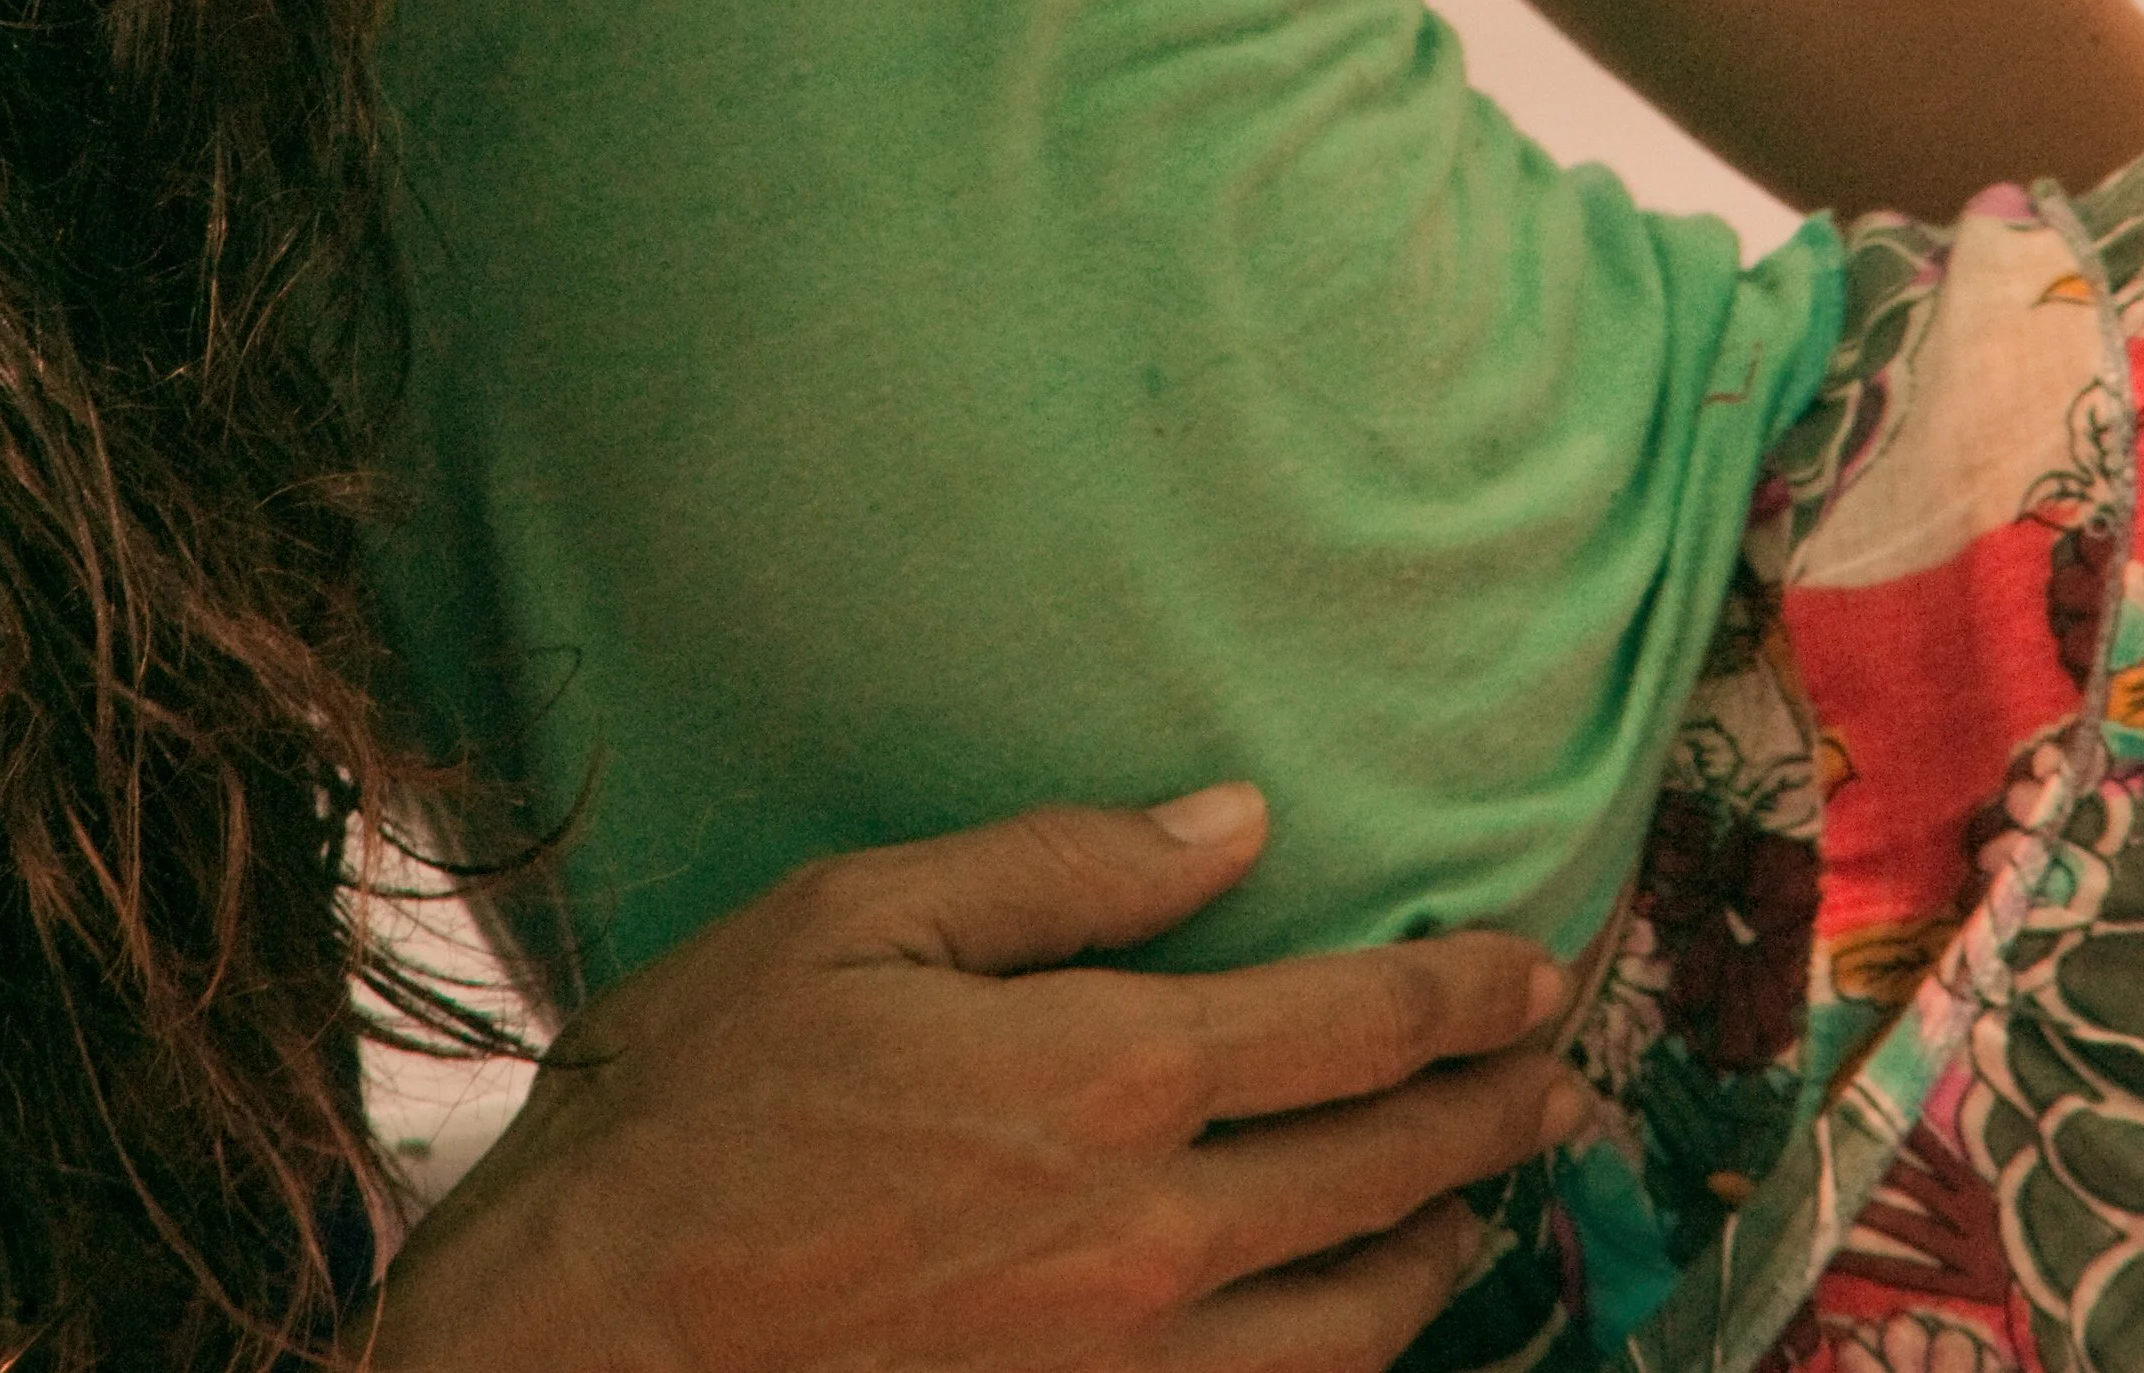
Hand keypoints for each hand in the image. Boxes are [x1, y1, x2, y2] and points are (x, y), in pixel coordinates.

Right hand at [364, 782, 1579, 1370]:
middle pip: (1384, 1174)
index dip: (1462, 993)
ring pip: (1353, 1326)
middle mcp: (1151, 1240)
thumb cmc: (701, 1102)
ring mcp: (1122, 1371)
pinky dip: (1339, 1367)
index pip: (1351, 1027)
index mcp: (1105, 1075)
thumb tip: (1233, 824)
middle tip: (1558, 1080)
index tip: (1539, 969)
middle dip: (1491, 1117)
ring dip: (1439, 1254)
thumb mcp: (858, 918)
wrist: (585, 1337)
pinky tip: (1349, 1335)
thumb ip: (1063, 869)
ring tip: (1480, 1206)